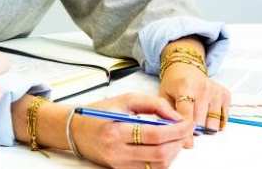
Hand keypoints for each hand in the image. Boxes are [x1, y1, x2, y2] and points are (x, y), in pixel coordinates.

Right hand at [72, 93, 189, 168]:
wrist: (74, 130)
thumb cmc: (98, 112)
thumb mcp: (125, 100)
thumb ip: (153, 104)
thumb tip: (176, 116)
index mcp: (116, 130)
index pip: (155, 134)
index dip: (177, 130)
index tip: (187, 123)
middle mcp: (117, 151)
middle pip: (160, 153)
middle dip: (178, 142)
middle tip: (184, 132)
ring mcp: (119, 164)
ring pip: (158, 165)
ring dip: (172, 153)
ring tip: (174, 139)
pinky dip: (162, 161)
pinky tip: (163, 148)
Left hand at [159, 62, 230, 147]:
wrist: (186, 67)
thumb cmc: (174, 83)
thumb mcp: (163, 95)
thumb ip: (167, 114)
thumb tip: (177, 136)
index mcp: (185, 86)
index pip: (187, 115)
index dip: (186, 132)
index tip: (186, 144)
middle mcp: (203, 88)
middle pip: (201, 122)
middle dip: (193, 131)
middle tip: (187, 130)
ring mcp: (216, 91)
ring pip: (213, 123)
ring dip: (205, 128)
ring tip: (195, 122)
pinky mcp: (225, 95)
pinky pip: (223, 120)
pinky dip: (215, 123)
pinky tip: (206, 117)